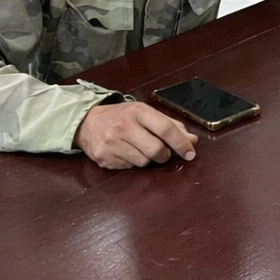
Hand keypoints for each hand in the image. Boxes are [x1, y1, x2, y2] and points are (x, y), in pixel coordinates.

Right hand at [74, 102, 199, 169]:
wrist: (87, 123)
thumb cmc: (123, 117)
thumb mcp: (146, 113)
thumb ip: (171, 126)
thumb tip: (192, 141)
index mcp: (138, 111)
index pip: (166, 129)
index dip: (181, 143)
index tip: (190, 153)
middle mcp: (123, 127)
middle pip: (156, 150)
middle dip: (164, 154)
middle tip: (161, 151)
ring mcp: (111, 143)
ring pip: (143, 162)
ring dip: (147, 159)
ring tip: (138, 148)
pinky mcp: (104, 158)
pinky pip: (129, 168)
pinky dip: (133, 163)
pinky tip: (126, 152)